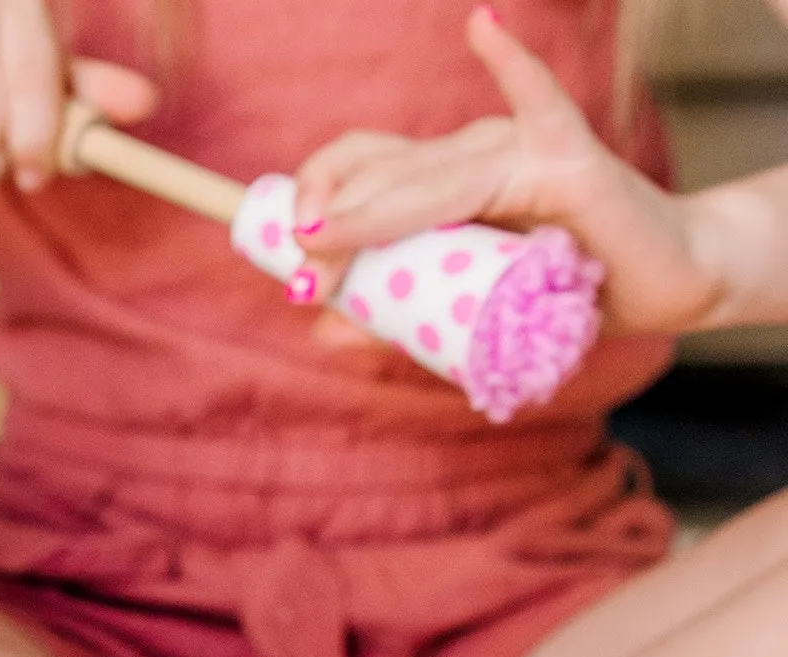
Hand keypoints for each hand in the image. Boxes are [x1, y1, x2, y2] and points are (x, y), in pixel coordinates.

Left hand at [289, 6, 717, 334]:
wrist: (657, 287)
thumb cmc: (562, 292)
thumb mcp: (464, 313)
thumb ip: (397, 315)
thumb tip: (321, 329)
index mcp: (440, 181)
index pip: (358, 166)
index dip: (316, 202)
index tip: (296, 269)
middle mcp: (472, 153)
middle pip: (381, 168)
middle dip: (332, 221)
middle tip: (307, 277)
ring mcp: (519, 150)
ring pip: (431, 172)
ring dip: (373, 209)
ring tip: (328, 237)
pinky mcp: (570, 161)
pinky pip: (539, 105)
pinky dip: (512, 65)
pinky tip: (483, 29)